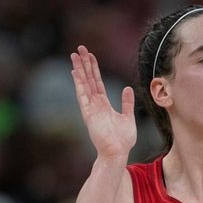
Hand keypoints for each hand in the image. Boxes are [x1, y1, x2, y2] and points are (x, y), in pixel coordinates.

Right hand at [71, 45, 135, 159]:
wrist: (117, 152)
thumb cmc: (122, 140)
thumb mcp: (128, 117)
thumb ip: (126, 103)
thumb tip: (127, 88)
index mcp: (104, 104)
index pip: (97, 82)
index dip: (93, 68)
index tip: (90, 56)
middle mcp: (95, 104)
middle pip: (88, 80)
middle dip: (84, 64)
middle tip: (79, 49)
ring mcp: (90, 109)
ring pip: (84, 84)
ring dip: (79, 70)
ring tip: (74, 55)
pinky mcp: (88, 114)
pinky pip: (82, 96)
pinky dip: (79, 84)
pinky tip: (75, 72)